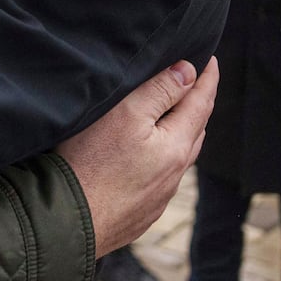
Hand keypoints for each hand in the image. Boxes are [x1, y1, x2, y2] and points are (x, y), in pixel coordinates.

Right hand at [57, 57, 218, 257]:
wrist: (69, 221)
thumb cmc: (91, 163)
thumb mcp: (125, 115)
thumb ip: (159, 91)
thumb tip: (188, 72)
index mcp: (176, 146)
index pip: (201, 103)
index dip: (207, 78)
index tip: (211, 59)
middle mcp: (174, 173)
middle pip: (195, 131)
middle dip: (197, 105)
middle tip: (194, 84)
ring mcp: (159, 196)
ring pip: (179, 157)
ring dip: (181, 133)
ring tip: (174, 118)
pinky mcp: (140, 211)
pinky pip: (160, 179)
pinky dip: (161, 159)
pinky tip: (145, 159)